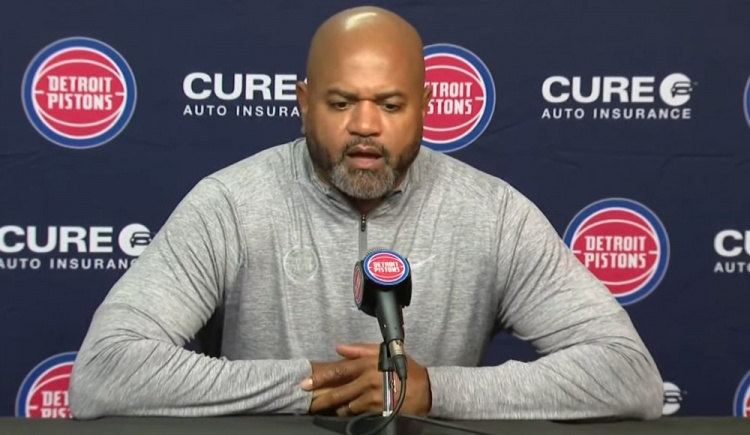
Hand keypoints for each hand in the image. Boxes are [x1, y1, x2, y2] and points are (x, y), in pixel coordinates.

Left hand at [301, 343, 431, 416]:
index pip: (338, 371)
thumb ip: (360, 349)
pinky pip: (357, 413)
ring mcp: (371, 397)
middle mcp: (367, 380)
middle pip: (338, 391)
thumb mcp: (383, 352)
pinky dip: (350, 413)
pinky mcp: (377, 410)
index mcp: (366, 364)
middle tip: (309, 402)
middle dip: (321, 398)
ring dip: (336, 407)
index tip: (306, 383)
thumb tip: (339, 347)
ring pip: (346, 405)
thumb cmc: (404, 369)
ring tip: (328, 408)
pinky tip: (346, 412)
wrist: (425, 389)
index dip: (320, 378)